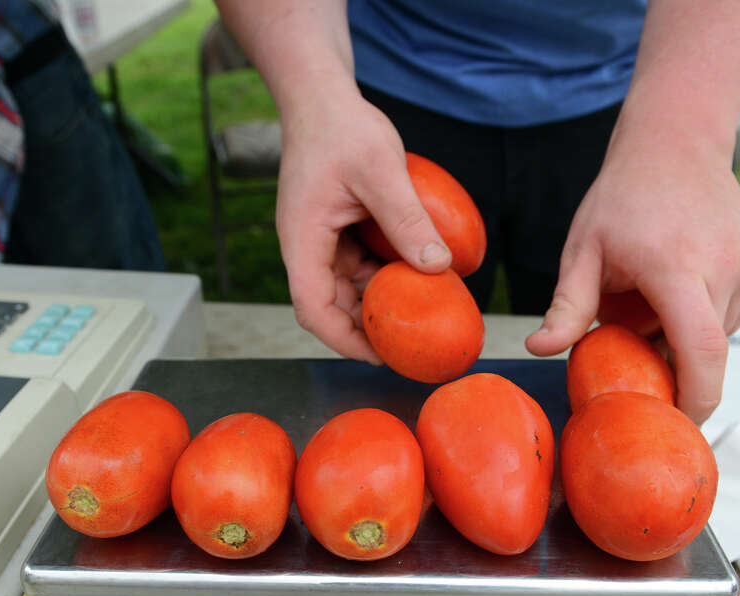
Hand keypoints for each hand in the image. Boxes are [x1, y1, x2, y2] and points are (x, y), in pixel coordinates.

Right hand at [274, 89, 451, 362]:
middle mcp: (306, 246)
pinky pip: (358, 265)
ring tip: (419, 311)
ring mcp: (320, 240)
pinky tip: (415, 273)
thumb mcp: (380, 171)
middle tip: (410, 342)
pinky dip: (384, 274)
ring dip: (378, 300)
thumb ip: (407, 218)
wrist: (321, 97)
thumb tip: (437, 266)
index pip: (312, 308)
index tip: (379, 354)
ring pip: (346, 288)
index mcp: (302, 239)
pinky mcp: (336, 230)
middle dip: (366, 327)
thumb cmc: (341, 127)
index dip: (343, 339)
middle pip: (329, 305)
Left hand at [525, 120, 739, 423]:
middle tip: (637, 355)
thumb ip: (567, 306)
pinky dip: (702, 316)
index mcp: (677, 266)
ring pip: (719, 335)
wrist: (676, 142)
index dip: (696, 399)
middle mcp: (725, 266)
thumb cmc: (622, 197)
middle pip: (707, 351)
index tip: (679, 428)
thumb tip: (539, 349)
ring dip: (685, 337)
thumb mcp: (583, 250)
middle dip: (675, 369)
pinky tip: (676, 284)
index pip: (700, 350)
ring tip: (651, 298)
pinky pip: (731, 314)